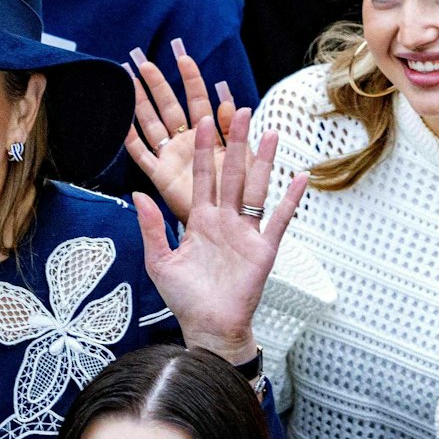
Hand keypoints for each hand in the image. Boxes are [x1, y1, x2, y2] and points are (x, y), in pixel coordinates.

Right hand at [122, 39, 239, 221]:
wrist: (228, 240)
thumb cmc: (240, 203)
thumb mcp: (245, 163)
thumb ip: (237, 134)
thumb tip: (231, 104)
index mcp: (212, 138)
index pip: (199, 101)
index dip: (190, 79)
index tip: (182, 57)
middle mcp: (189, 145)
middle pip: (170, 108)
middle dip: (157, 85)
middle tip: (143, 61)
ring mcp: (173, 160)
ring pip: (152, 125)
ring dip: (139, 103)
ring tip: (128, 80)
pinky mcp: (161, 179)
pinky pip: (142, 156)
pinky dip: (130, 140)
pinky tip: (120, 122)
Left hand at [136, 114, 305, 364]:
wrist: (208, 327)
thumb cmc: (184, 298)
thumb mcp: (159, 260)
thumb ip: (152, 227)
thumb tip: (138, 194)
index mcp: (198, 221)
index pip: (202, 178)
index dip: (204, 150)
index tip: (203, 121)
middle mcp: (224, 221)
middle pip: (231, 174)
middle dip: (235, 143)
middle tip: (241, 111)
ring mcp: (246, 233)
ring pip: (256, 189)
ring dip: (264, 161)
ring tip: (270, 132)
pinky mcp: (264, 249)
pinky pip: (280, 219)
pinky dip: (291, 199)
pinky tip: (299, 176)